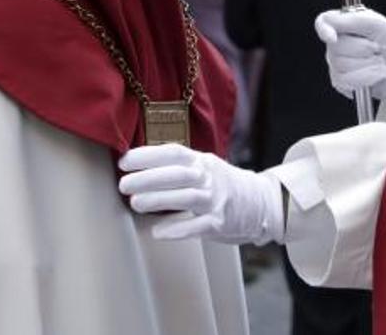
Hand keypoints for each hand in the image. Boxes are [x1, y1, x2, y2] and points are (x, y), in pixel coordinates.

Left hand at [119, 144, 283, 244]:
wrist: (261, 202)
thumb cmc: (222, 185)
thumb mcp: (203, 168)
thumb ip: (177, 167)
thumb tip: (138, 168)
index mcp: (201, 161)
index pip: (173, 152)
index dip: (147, 155)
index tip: (124, 161)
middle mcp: (208, 177)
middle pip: (177, 174)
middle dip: (148, 178)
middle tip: (124, 184)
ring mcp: (216, 199)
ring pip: (187, 197)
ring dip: (159, 200)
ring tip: (136, 203)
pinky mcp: (221, 221)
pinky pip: (199, 225)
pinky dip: (178, 229)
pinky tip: (159, 231)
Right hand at [315, 7, 385, 111]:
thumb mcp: (378, 25)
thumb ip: (353, 20)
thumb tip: (329, 25)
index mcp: (346, 24)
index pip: (324, 21)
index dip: (324, 29)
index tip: (332, 37)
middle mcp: (338, 43)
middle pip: (335, 46)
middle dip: (362, 49)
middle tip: (376, 48)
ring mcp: (337, 63)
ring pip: (341, 64)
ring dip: (367, 64)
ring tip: (378, 62)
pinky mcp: (342, 82)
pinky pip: (346, 81)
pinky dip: (366, 78)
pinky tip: (375, 75)